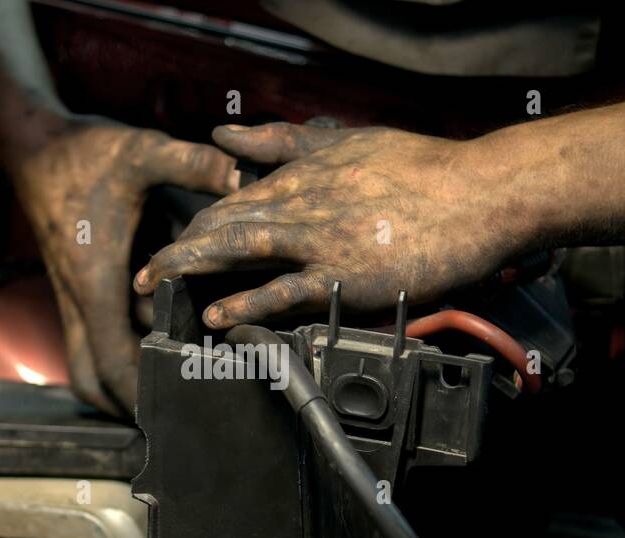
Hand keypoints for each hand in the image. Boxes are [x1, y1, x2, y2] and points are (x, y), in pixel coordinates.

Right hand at [12, 120, 238, 412]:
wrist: (33, 142)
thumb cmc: (83, 150)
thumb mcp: (142, 152)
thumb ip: (192, 165)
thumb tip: (240, 173)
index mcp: (97, 282)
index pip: (113, 362)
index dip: (141, 393)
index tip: (174, 411)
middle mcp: (81, 298)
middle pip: (92, 380)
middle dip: (126, 404)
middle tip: (170, 414)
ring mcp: (74, 296)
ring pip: (87, 363)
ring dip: (119, 381)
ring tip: (168, 386)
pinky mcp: (77, 287)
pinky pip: (92, 339)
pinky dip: (116, 351)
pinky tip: (156, 340)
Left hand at [133, 122, 525, 328]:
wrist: (478, 195)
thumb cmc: (424, 170)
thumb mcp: (349, 140)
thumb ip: (286, 140)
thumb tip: (229, 135)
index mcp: (303, 175)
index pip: (231, 200)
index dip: (196, 224)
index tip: (175, 244)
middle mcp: (302, 205)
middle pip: (221, 226)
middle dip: (177, 250)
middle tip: (146, 275)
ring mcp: (319, 240)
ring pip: (237, 252)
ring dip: (190, 269)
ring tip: (156, 288)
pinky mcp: (342, 275)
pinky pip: (281, 291)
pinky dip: (243, 302)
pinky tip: (215, 314)